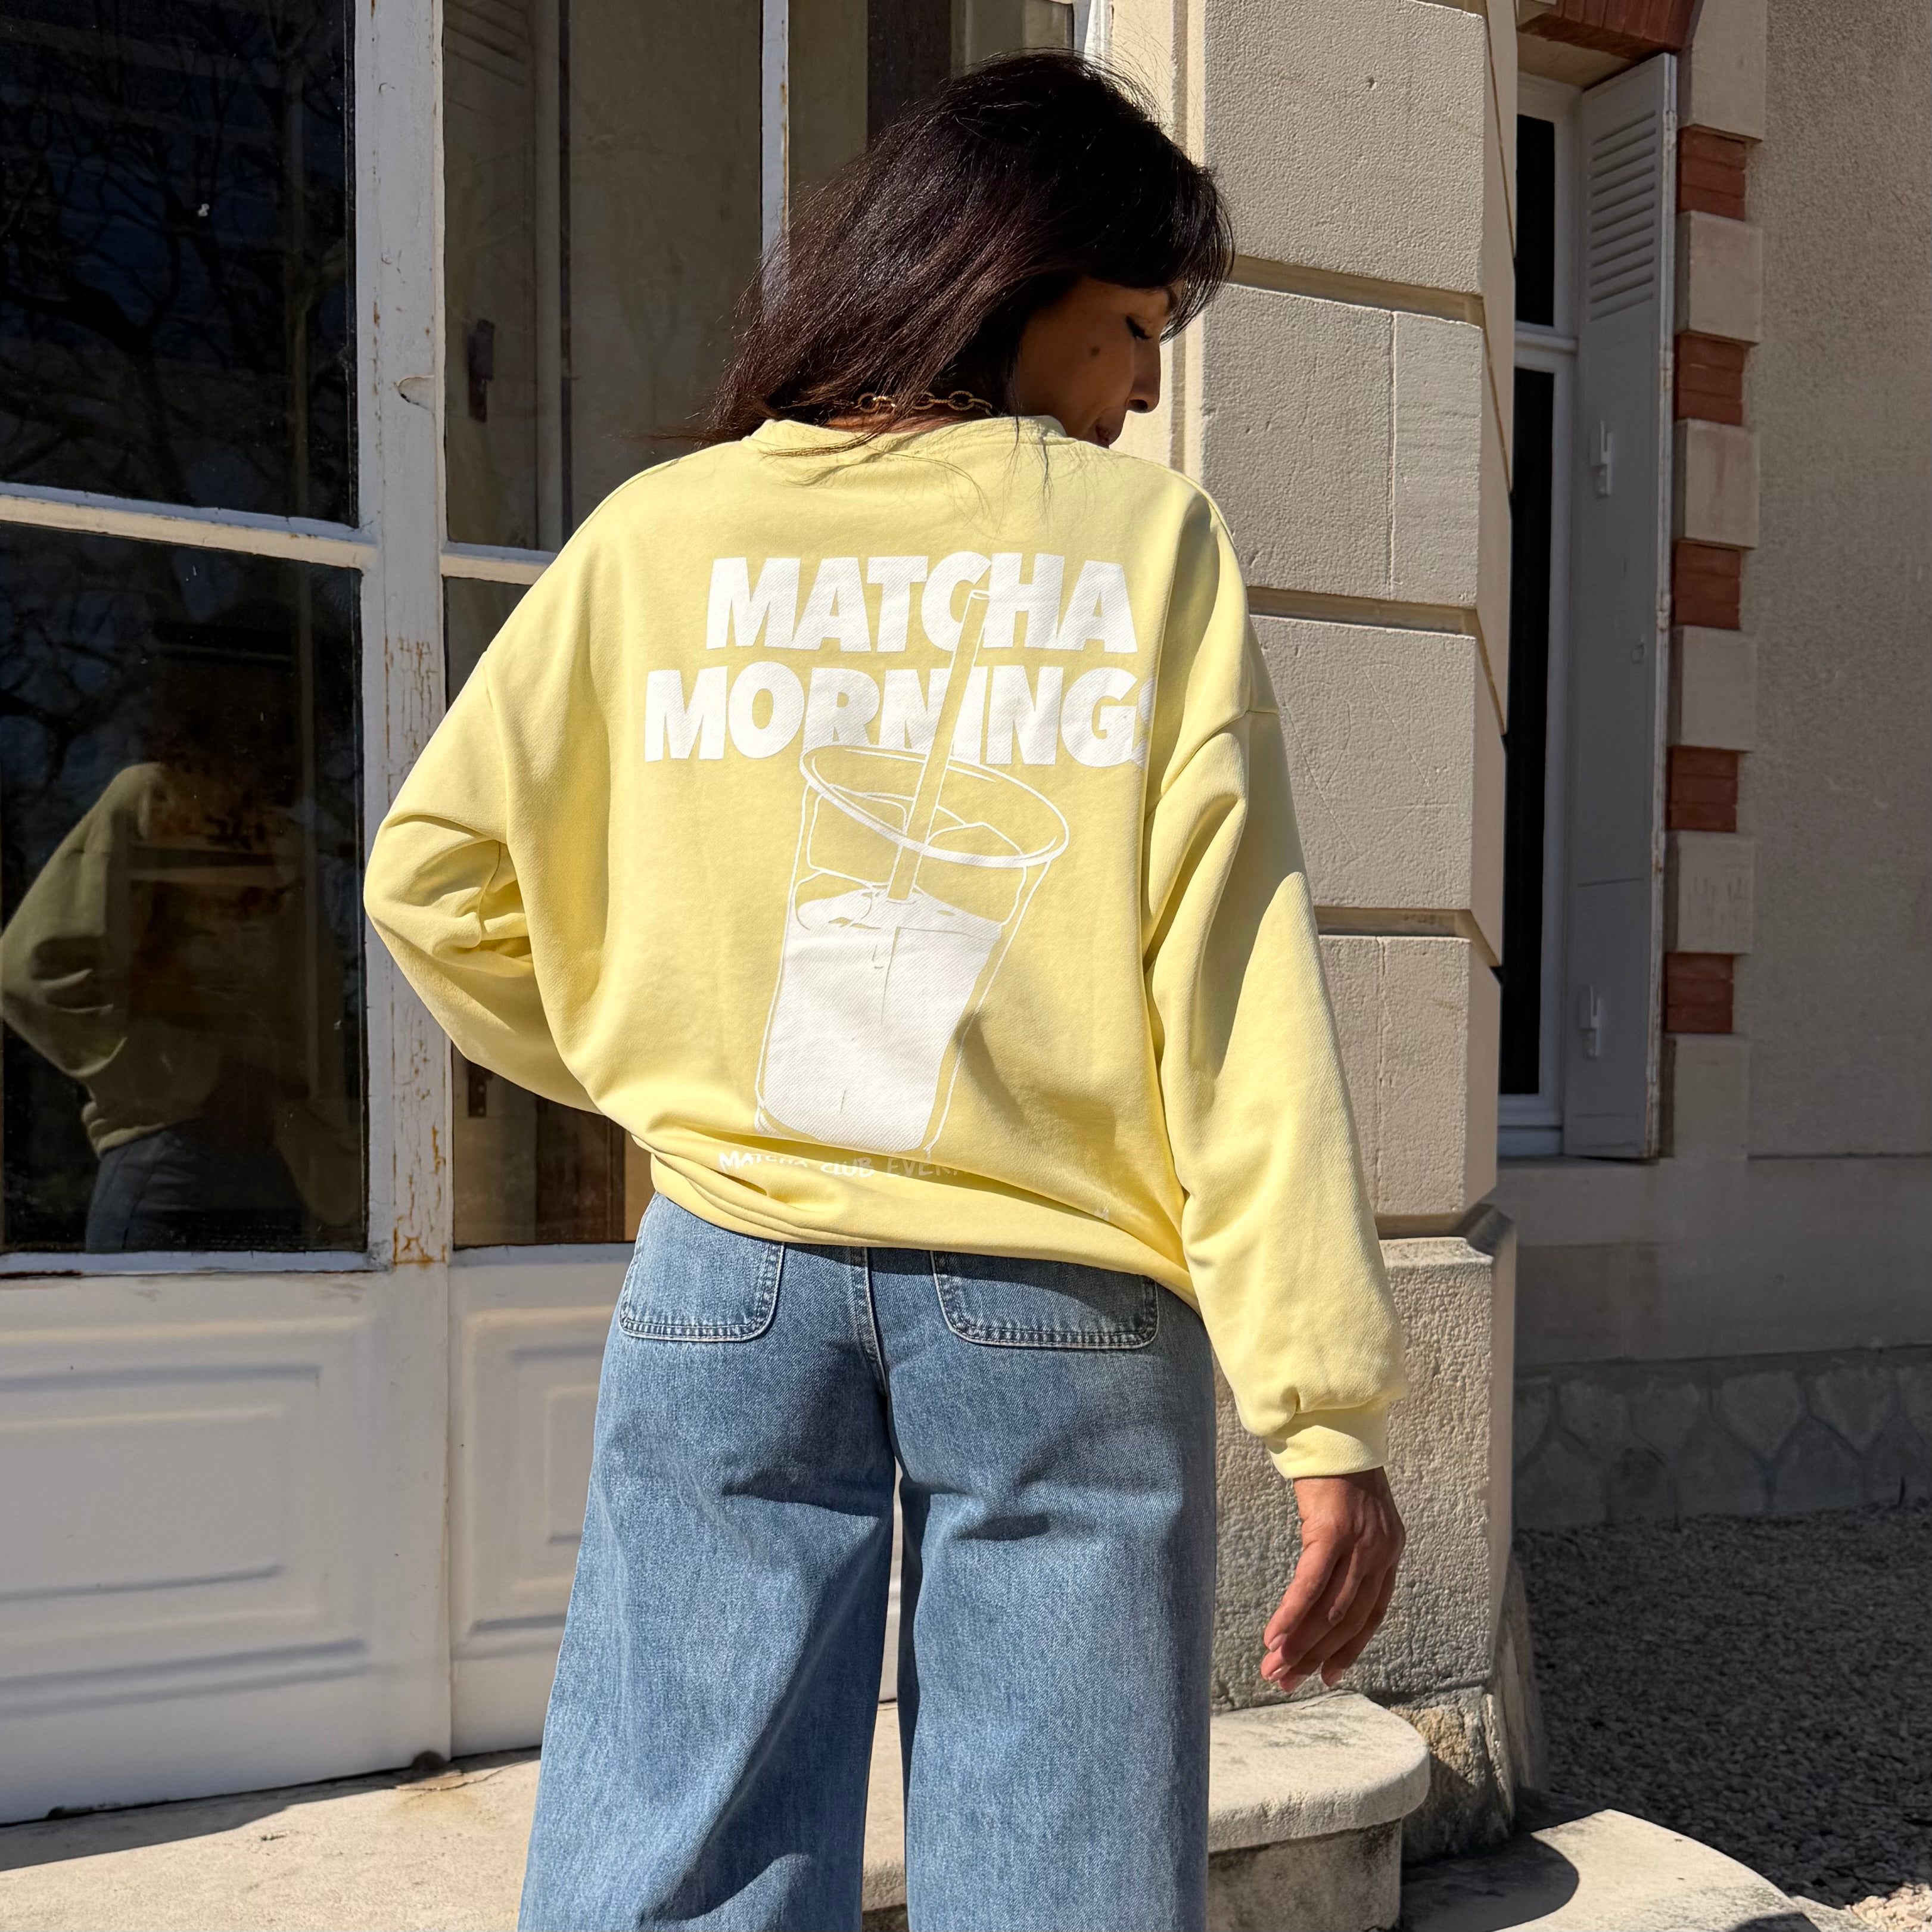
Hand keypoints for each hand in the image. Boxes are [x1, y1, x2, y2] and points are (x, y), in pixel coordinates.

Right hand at [1260, 1468, 1404, 1693]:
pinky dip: (1293, 1614)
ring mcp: (1360, 1542)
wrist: (1333, 1424)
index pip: (1371, 1615)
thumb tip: (1322, 1591)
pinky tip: (1274, 1637)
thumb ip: (1347, 1553)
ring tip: (1273, 1668)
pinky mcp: (1332, 1530)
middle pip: (1348, 1620)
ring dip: (1299, 1644)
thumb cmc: (1335, 1470)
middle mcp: (1381, 1551)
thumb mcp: (1353, 1517)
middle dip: (1315, 1656)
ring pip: (1330, 1609)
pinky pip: (1311, 1583)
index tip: (1326, 1676)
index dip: (1349, 1649)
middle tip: (1285, 1681)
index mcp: (1389, 1552)